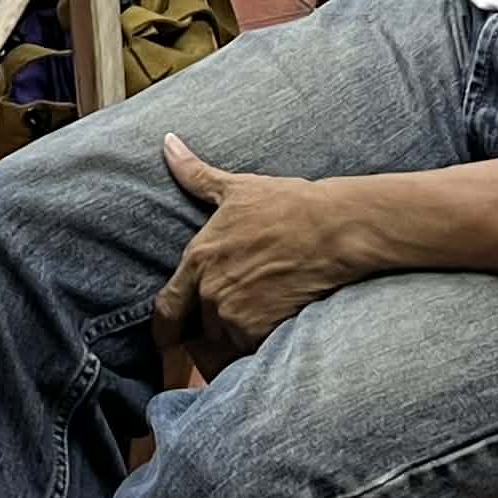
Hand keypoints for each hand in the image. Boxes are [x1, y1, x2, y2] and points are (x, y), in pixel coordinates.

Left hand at [153, 137, 374, 365]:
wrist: (332, 229)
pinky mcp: (264, 332)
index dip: (165, 329)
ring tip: (250, 327)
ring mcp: (237, 315)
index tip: (166, 340)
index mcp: (198, 260)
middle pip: (196, 331)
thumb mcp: (235, 188)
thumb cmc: (285, 204)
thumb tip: (168, 143)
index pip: (167, 308)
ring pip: (223, 344)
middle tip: (222, 328)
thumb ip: (194, 174)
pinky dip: (254, 348)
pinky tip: (268, 332)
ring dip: (231, 341)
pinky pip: (248, 353)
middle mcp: (211, 292)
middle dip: (206, 332)